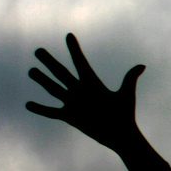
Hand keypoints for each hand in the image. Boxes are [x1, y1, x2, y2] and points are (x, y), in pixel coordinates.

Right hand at [26, 33, 145, 152]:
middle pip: (61, 73)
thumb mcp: (126, 94)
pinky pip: (51, 112)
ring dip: (42, 80)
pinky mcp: (69, 116)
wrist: (120, 135)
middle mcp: (80, 91)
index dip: (75, 49)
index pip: (81, 62)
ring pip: (54, 89)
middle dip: (50, 62)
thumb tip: (142, 66)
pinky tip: (28, 104)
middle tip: (38, 51)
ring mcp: (73, 103)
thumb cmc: (125, 115)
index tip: (69, 35)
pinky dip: (40, 109)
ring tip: (31, 71)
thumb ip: (129, 79)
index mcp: (92, 83)